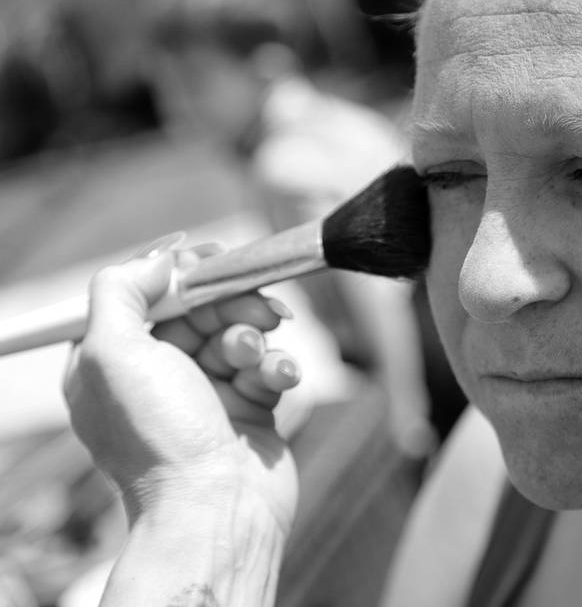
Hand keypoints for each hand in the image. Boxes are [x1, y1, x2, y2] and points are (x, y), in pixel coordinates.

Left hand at [63, 249, 300, 533]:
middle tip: (257, 310)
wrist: (216, 509)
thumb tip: (159, 259)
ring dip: (256, 338)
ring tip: (257, 360)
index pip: (150, 296)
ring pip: (243, 335)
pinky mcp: (250, 409)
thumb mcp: (114, 355)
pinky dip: (279, 367)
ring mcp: (207, 394)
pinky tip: (280, 380)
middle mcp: (159, 377)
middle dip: (232, 304)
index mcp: (116, 364)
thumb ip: (120, 292)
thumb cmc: (160, 440)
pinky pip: (270, 367)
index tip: (211, 265)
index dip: (183, 277)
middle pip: (204, 311)